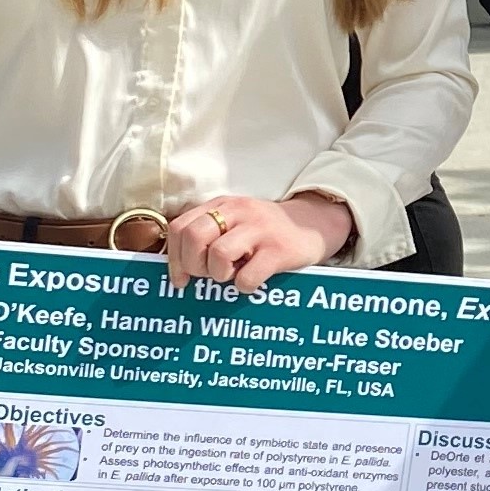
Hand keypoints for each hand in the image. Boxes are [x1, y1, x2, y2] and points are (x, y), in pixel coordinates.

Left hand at [163, 190, 353, 293]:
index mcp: (222, 205)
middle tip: (207, 276)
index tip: (181, 278)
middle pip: (194, 237)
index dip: (174, 257)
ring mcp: (259, 230)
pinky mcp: (278, 250)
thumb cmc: (266, 232)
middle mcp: (239, 212)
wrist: (315, 224)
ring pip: (218, 254)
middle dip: (193, 265)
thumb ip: (209, 233)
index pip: (180, 227)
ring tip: (231, 276)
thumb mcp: (236, 222)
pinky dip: (244, 286)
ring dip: (219, 274)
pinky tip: (252, 281)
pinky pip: (247, 276)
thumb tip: (178, 267)